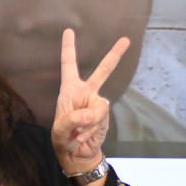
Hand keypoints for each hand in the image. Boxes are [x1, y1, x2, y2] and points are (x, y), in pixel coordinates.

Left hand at [51, 28, 129, 174]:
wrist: (77, 155)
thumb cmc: (63, 139)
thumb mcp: (60, 130)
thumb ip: (73, 120)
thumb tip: (91, 113)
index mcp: (69, 90)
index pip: (69, 65)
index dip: (69, 48)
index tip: (69, 31)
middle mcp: (85, 92)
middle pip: (102, 71)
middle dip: (114, 55)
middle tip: (125, 40)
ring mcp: (97, 103)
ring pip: (99, 106)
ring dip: (87, 122)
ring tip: (77, 133)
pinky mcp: (104, 114)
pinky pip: (101, 118)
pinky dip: (92, 129)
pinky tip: (84, 136)